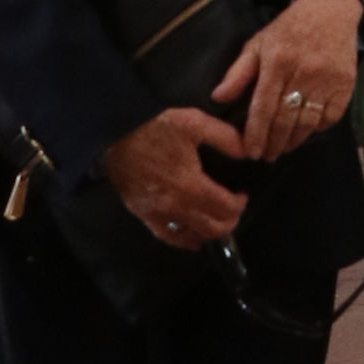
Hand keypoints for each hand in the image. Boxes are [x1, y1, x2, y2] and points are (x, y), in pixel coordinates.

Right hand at [102, 106, 248, 247]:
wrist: (114, 134)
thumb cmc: (155, 127)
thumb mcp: (194, 122)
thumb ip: (225, 138)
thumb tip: (249, 151)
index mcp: (192, 186)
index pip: (226, 209)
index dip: (239, 205)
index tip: (242, 195)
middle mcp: (177, 207)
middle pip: (213, 228)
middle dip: (230, 221)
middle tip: (233, 209)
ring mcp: (158, 214)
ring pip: (192, 236)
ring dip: (210, 232)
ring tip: (217, 221)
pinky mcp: (143, 215)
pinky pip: (168, 237)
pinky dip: (185, 240)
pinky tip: (193, 238)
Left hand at [213, 0, 363, 164]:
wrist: (331, 11)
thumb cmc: (289, 29)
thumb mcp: (258, 43)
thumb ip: (238, 72)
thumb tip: (217, 98)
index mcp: (277, 61)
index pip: (263, 106)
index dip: (256, 133)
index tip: (251, 152)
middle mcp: (303, 72)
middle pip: (285, 119)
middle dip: (274, 143)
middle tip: (266, 156)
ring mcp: (327, 80)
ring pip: (307, 122)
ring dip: (293, 141)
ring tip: (282, 149)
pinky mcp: (346, 85)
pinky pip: (330, 117)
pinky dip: (317, 128)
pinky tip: (306, 132)